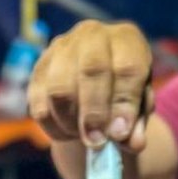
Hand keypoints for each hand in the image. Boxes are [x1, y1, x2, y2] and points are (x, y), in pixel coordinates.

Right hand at [28, 20, 153, 150]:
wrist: (96, 81)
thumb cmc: (124, 93)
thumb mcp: (139, 107)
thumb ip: (137, 124)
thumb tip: (132, 143)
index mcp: (126, 39)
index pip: (127, 67)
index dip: (124, 103)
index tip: (120, 134)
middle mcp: (93, 35)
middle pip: (91, 70)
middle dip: (94, 113)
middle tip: (97, 142)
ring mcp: (61, 48)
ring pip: (60, 90)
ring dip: (72, 122)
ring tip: (86, 139)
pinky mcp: (38, 69)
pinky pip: (40, 105)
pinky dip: (54, 127)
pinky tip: (70, 133)